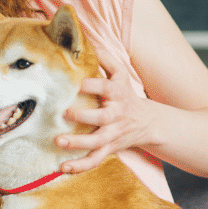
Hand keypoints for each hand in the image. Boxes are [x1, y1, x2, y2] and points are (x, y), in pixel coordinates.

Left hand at [56, 59, 157, 173]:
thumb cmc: (125, 94)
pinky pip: (95, 160)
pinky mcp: (108, 149)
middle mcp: (115, 116)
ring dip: (78, 144)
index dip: (93, 85)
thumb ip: (104, 58)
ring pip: (96, 143)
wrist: (148, 122)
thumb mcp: (120, 73)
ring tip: (59, 142)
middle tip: (66, 113)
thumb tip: (86, 40)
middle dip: (84, 117)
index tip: (78, 83)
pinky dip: (80, 166)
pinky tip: (63, 168)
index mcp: (116, 94)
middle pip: (101, 118)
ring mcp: (112, 135)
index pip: (106, 88)